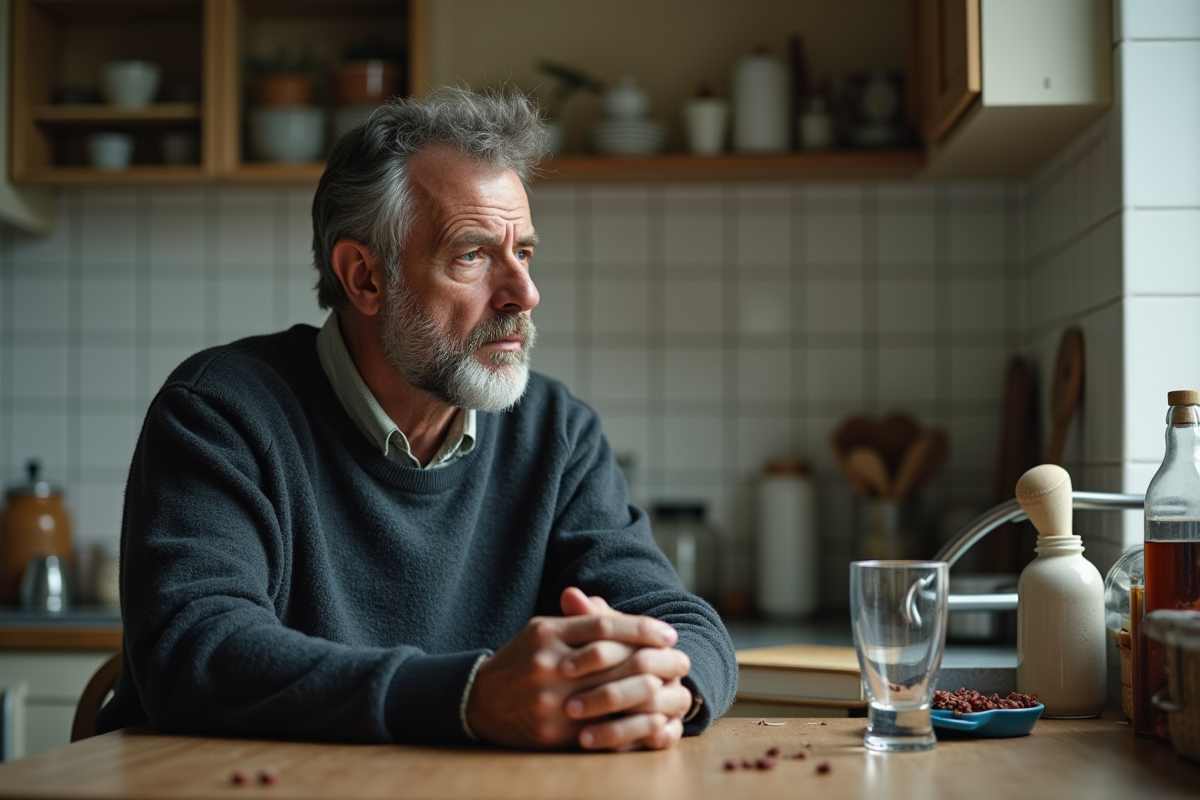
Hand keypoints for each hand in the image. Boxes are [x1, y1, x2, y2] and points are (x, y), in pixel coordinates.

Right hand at [464, 600, 677, 749]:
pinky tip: (654, 720)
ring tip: (673, 688)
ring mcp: (550, 702)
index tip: (669, 633)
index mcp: (547, 634)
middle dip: (654, 660)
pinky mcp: (553, 734)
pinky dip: (631, 726)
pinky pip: (601, 730)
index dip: (641, 628)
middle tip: (682, 659)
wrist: (479, 702)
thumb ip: (581, 620)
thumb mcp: (543, 630)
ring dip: (649, 693)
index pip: (604, 626)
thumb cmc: (521, 660)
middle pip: (613, 660)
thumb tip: (631, 621)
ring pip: (611, 697)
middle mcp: (548, 666)